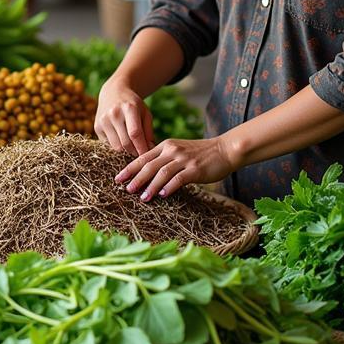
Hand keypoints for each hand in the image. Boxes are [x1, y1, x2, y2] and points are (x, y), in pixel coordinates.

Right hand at [95, 78, 155, 156]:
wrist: (113, 93)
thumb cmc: (133, 105)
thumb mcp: (145, 113)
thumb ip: (148, 131)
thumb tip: (149, 150)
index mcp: (129, 108)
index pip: (135, 134)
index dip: (142, 148)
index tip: (147, 155)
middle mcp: (114, 114)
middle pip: (126, 143)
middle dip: (135, 151)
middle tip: (140, 152)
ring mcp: (103, 120)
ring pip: (116, 147)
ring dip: (126, 151)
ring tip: (132, 147)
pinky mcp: (96, 127)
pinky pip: (108, 145)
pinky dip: (116, 146)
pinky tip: (121, 139)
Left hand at [115, 135, 239, 201]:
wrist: (225, 149)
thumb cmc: (201, 154)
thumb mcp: (179, 151)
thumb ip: (164, 159)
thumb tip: (147, 176)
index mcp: (166, 145)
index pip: (143, 157)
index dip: (129, 168)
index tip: (118, 178)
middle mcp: (172, 150)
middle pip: (149, 165)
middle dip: (136, 178)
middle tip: (126, 190)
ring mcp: (184, 159)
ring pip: (161, 172)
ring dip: (150, 186)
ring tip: (143, 197)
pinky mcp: (195, 169)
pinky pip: (179, 178)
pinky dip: (169, 187)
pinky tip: (163, 195)